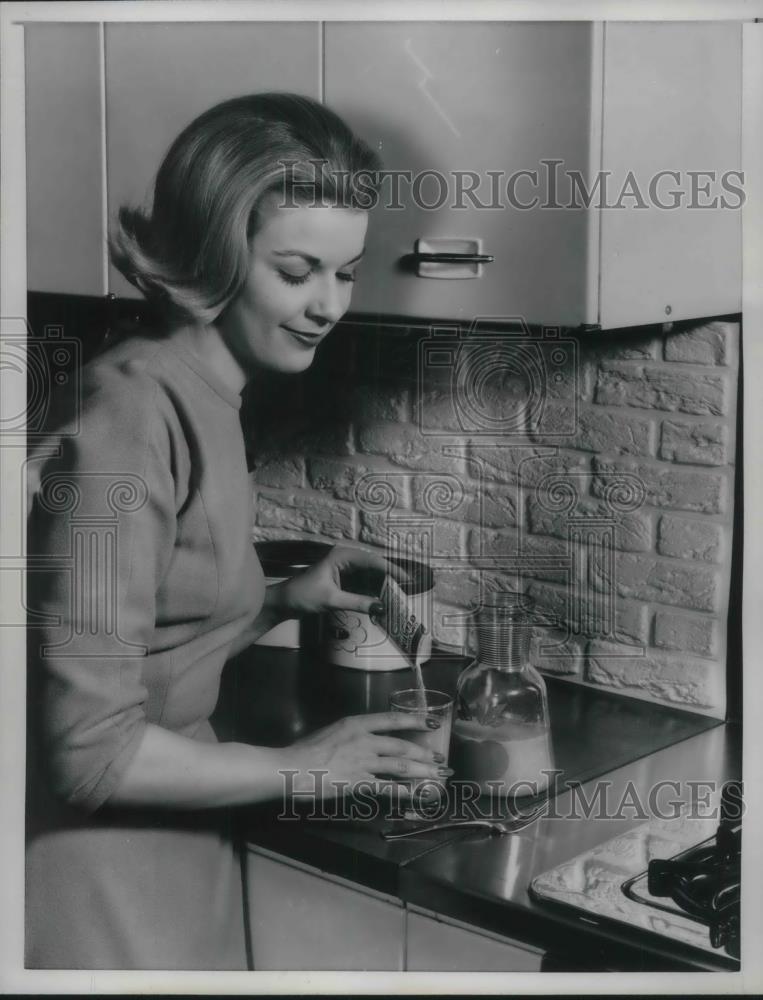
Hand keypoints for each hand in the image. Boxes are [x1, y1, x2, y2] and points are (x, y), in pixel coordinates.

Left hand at [266, 545, 405, 618]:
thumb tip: (382, 607)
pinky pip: (364, 584)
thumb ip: (357, 602)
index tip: (408, 580)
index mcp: (342, 555)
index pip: (373, 561)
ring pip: (371, 576)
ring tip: (402, 596)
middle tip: (410, 589)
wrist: (284, 603)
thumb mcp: (331, 600)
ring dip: (384, 586)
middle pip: (375, 567)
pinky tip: (386, 599)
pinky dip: (375, 592)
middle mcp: (346, 558)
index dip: (392, 570)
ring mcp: (346, 569)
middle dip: (391, 578)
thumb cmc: (303, 596)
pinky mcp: (344, 580)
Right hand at [281, 711, 447, 798]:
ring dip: (421, 771)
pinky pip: (387, 788)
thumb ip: (351, 734)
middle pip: (401, 746)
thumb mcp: (331, 731)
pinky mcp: (359, 783)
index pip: (393, 719)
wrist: (291, 767)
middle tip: (440, 759)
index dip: (416, 720)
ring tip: (437, 776)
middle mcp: (364, 740)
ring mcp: (362, 762)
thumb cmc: (305, 750)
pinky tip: (416, 794)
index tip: (433, 722)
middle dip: (424, 753)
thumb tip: (365, 738)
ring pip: (400, 766)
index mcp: (356, 724)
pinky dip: (404, 791)